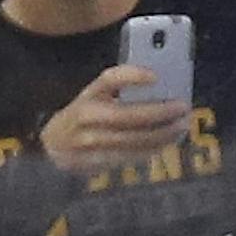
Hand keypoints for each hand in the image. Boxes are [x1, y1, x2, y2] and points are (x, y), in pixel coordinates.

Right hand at [38, 66, 191, 172]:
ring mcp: (88, 140)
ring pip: (132, 139)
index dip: (132, 75)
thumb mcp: (96, 99)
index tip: (156, 75)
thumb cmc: (86, 117)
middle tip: (182, 108)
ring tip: (181, 126)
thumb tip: (164, 91)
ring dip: (162, 134)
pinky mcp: (94, 160)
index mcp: (88, 94)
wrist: (53, 146)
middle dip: (159, 112)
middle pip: (126, 114)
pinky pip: (130, 156)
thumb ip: (122, 93)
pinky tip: (168, 142)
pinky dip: (153, 149)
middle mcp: (85, 115)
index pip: (108, 79)